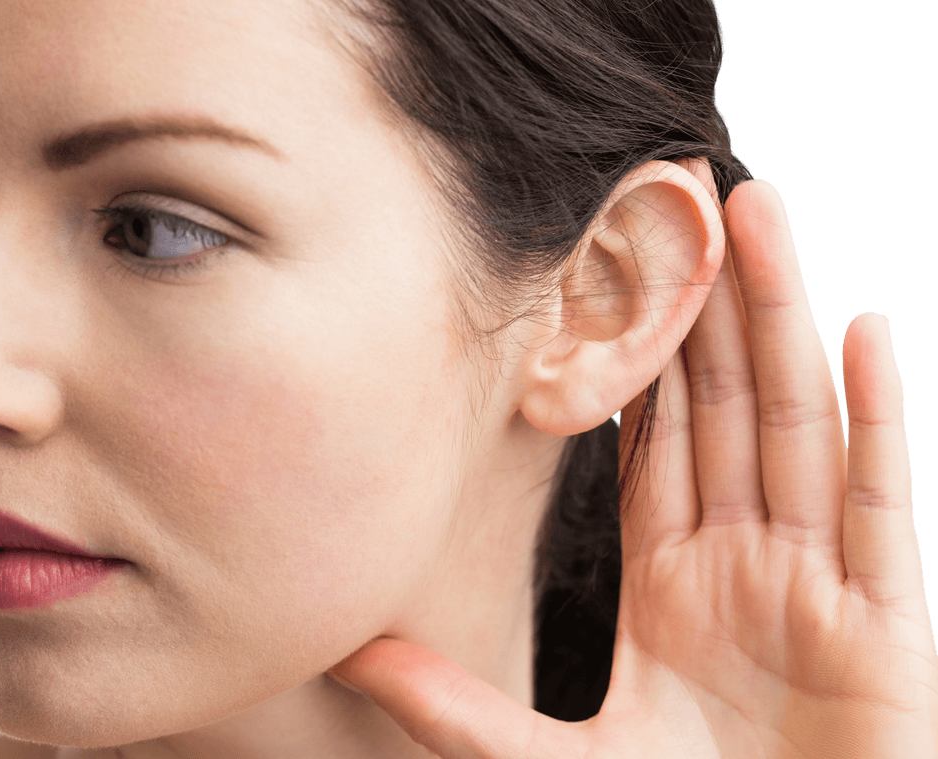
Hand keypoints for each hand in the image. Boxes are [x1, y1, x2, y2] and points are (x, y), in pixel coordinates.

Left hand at [327, 171, 937, 756]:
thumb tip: (353, 654)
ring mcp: (818, 586)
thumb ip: (458, 707)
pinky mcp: (887, 625)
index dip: (639, 361)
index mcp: (674, 587)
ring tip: (759, 221)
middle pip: (721, 408)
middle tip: (684, 201)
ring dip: (781, 320)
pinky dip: (874, 418)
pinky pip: (880, 502)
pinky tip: (862, 333)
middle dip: (708, 305)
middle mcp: (746, 566)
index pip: (655, 446)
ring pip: (794, 425)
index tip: (612, 280)